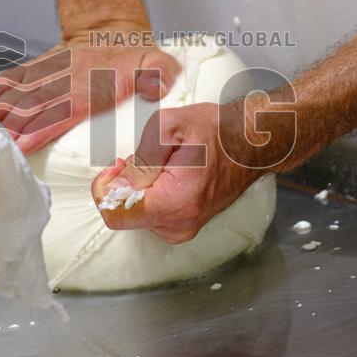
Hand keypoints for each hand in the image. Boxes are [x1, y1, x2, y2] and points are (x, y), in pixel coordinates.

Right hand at [0, 24, 180, 153]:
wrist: (111, 27)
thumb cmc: (134, 56)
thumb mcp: (156, 62)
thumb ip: (160, 73)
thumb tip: (159, 85)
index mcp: (93, 87)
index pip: (64, 109)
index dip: (42, 126)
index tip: (21, 143)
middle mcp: (66, 80)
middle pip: (35, 106)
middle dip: (12, 127)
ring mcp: (50, 73)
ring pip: (19, 93)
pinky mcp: (39, 69)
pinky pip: (14, 79)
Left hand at [91, 100, 286, 243]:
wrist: (251, 143)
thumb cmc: (214, 130)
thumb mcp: (169, 126)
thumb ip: (140, 158)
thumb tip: (118, 184)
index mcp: (175, 204)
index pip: (115, 214)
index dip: (105, 187)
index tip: (118, 165)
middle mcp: (178, 226)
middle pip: (124, 214)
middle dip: (124, 183)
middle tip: (141, 158)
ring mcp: (182, 230)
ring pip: (135, 214)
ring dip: (138, 188)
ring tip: (161, 164)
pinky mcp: (183, 227)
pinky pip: (150, 214)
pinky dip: (149, 194)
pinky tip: (166, 175)